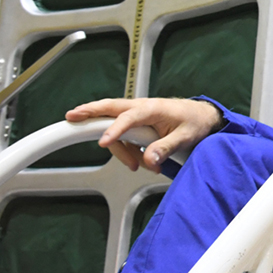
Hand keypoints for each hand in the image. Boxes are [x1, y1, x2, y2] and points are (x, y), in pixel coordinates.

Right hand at [65, 98, 221, 173]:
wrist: (202, 117)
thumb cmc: (194, 122)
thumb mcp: (185, 137)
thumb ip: (166, 148)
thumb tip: (151, 159)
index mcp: (153, 108)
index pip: (129, 118)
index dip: (115, 130)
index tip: (104, 141)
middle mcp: (141, 108)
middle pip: (109, 109)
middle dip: (89, 113)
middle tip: (70, 118)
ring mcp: (137, 115)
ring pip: (114, 127)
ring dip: (119, 149)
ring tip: (135, 164)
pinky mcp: (136, 124)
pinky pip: (123, 136)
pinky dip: (125, 149)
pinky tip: (137, 160)